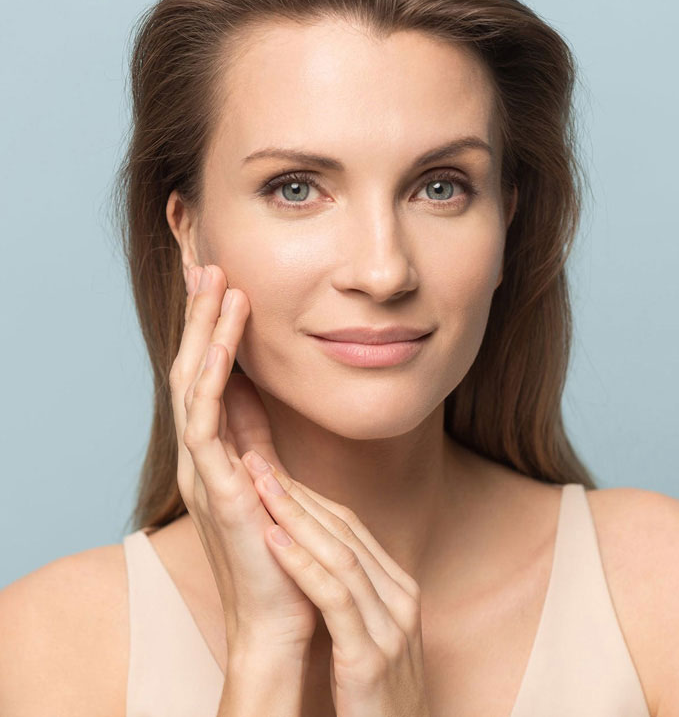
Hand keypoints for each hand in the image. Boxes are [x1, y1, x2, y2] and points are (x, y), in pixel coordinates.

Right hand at [169, 263, 316, 654]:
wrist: (283, 616)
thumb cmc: (279, 549)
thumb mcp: (267, 474)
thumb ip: (256, 434)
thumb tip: (254, 391)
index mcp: (216, 450)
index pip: (207, 374)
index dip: (211, 327)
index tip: (222, 282)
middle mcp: (202, 454)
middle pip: (193, 368)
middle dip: (200, 316)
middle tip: (209, 265)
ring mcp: (204, 470)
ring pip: (193, 385)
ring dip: (205, 333)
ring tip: (217, 284)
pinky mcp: (216, 489)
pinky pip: (206, 423)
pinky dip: (211, 379)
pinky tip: (221, 343)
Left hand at [242, 453, 431, 716]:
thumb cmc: (373, 695)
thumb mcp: (369, 634)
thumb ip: (353, 592)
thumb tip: (314, 551)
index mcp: (400, 589)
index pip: (351, 528)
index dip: (309, 496)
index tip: (273, 471)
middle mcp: (401, 600)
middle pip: (345, 532)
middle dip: (298, 494)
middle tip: (259, 462)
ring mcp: (390, 628)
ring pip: (339, 555)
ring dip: (294, 515)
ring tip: (259, 485)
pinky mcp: (369, 658)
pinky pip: (334, 598)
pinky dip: (301, 563)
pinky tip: (272, 539)